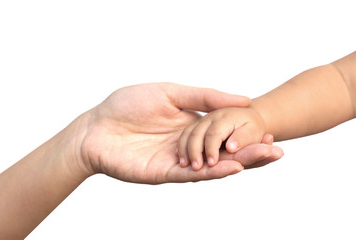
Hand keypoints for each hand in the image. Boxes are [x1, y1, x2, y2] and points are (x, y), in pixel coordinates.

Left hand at [78, 83, 280, 183]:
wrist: (97, 126)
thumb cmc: (127, 105)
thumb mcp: (170, 92)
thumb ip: (204, 97)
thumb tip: (240, 98)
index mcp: (190, 125)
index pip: (224, 132)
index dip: (245, 134)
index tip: (268, 132)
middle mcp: (188, 145)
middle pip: (223, 152)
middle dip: (250, 152)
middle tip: (276, 151)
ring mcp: (177, 161)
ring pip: (212, 165)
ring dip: (238, 163)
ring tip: (263, 158)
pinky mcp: (164, 173)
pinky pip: (191, 174)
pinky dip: (212, 172)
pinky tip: (231, 167)